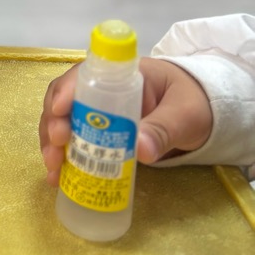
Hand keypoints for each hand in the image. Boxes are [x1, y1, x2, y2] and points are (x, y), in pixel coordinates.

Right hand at [39, 57, 213, 183]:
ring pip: (62, 122)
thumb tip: (140, 150)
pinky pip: (72, 142)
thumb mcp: (184, 116)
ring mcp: (96, 113)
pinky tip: (57, 178)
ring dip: (52, 144)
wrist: (202, 116)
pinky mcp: (97, 134)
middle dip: (53, 123)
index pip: (83, 76)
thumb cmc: (193, 104)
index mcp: (120, 76)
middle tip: (56, 148)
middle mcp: (100, 91)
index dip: (65, 91)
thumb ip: (163, 129)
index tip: (59, 111)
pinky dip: (61, 159)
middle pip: (64, 100)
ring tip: (53, 169)